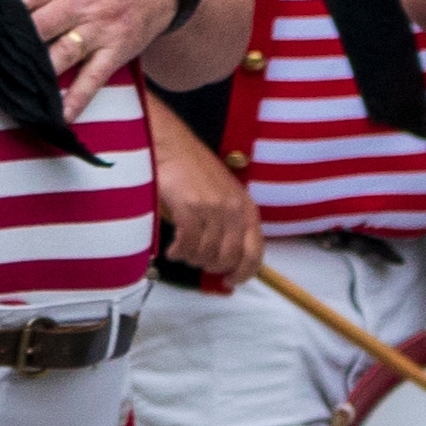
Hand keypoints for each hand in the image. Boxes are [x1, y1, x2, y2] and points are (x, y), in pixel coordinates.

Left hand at [0, 0, 183, 108]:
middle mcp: (76, 6)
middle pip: (37, 29)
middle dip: (12, 46)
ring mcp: (97, 30)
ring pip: (61, 56)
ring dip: (38, 75)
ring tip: (9, 94)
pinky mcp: (116, 50)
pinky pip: (94, 78)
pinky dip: (77, 98)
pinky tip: (58, 116)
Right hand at [145, 100, 260, 287]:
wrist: (170, 144)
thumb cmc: (193, 167)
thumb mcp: (223, 193)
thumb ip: (228, 220)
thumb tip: (224, 254)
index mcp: (246, 207)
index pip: (255, 251)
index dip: (244, 272)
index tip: (230, 281)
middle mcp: (233, 210)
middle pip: (229, 257)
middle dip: (212, 267)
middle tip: (198, 263)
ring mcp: (212, 209)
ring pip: (206, 253)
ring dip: (192, 259)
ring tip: (182, 253)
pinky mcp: (190, 208)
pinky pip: (187, 244)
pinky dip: (178, 252)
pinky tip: (171, 249)